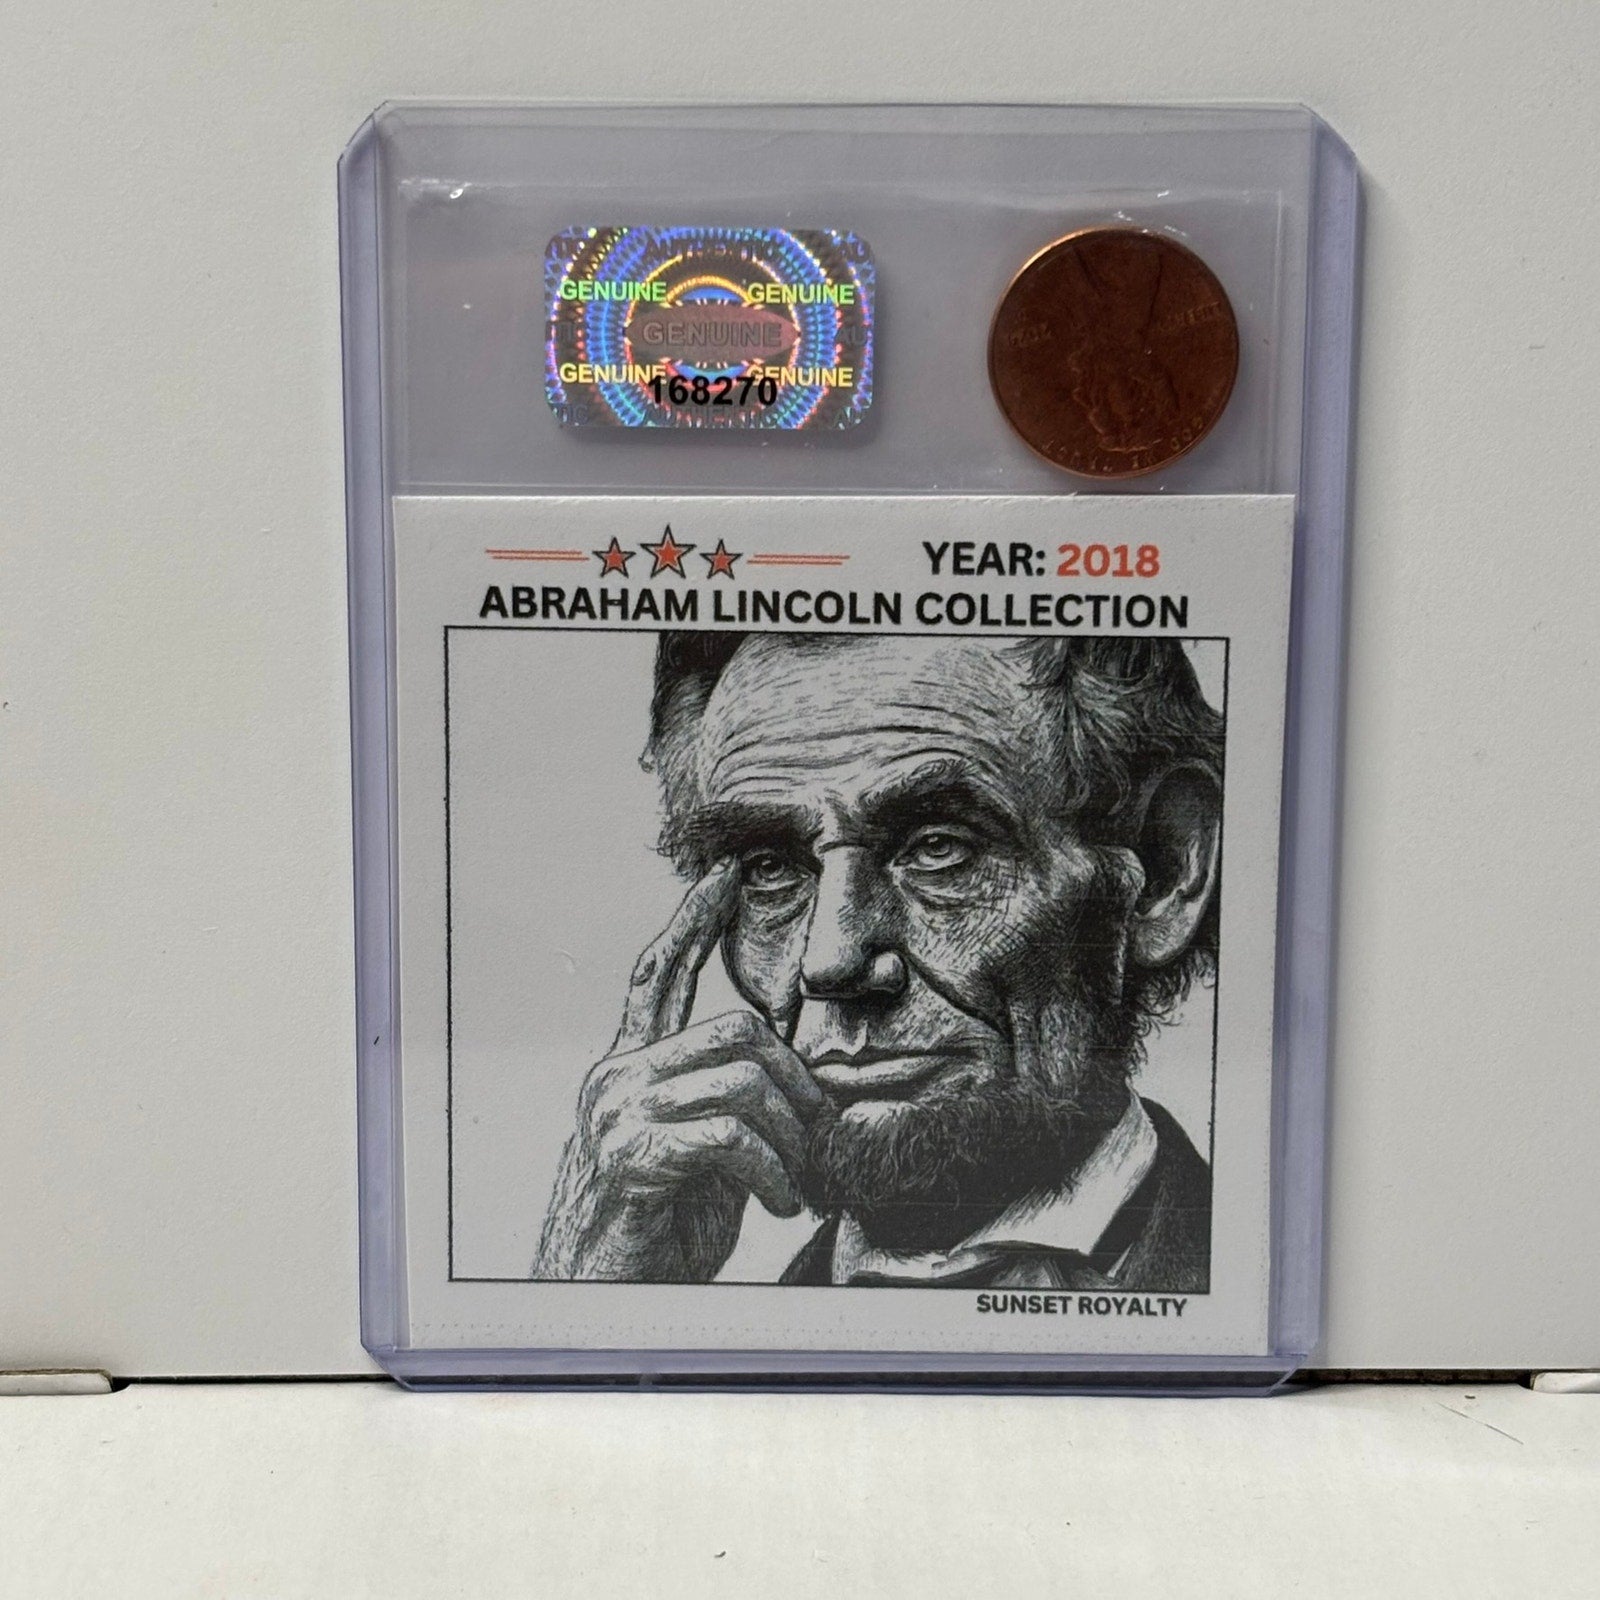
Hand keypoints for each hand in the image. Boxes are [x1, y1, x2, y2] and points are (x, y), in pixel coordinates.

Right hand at [533, 859, 823, 1281]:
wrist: (600, 1302)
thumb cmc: (657, 1229)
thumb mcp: (701, 1152)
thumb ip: (728, 1104)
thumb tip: (798, 1079)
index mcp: (630, 1068)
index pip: (659, 975)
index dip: (692, 921)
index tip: (722, 876)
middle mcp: (617, 1077)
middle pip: (735, 1029)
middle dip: (798, 1080)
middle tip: (821, 1135)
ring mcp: (619, 1112)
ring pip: (742, 1078)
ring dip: (794, 1136)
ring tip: (801, 1181)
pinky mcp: (629, 1155)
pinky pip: (729, 1136)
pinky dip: (774, 1172)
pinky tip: (782, 1203)